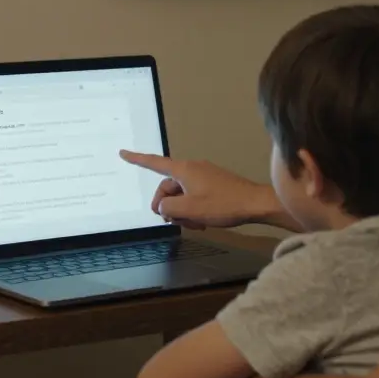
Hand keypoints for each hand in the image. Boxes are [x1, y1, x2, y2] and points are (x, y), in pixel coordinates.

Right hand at [119, 150, 291, 230]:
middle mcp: (192, 169)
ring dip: (182, 211)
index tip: (123, 153)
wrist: (255, 204)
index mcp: (184, 170)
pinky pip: (194, 195)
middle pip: (168, 187)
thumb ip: (168, 208)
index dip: (137, 159)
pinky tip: (202, 222)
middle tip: (173, 222)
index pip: (155, 163)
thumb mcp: (190, 210)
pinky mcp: (214, 184)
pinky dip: (193, 208)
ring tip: (194, 224)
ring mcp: (204, 176)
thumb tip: (163, 207)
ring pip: (181, 194)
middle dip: (167, 206)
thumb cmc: (223, 205)